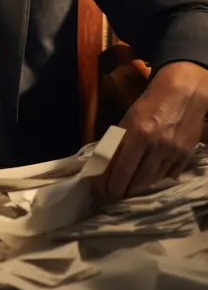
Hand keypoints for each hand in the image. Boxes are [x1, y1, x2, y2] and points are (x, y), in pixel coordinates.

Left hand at [95, 61, 207, 199]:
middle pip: (138, 181)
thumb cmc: (150, 104)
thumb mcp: (129, 119)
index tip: (104, 193)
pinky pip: (168, 176)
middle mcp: (157, 145)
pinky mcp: (186, 156)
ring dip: (140, 188)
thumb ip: (119, 143)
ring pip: (153, 181)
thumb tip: (105, 167)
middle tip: (114, 197)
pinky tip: (148, 181)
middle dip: (125, 191)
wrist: (183, 92)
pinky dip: (157, 181)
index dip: (113, 185)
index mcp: (139, 133)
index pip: (123, 169)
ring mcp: (174, 152)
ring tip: (129, 191)